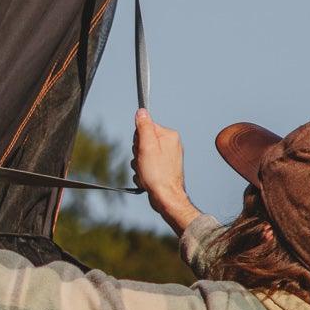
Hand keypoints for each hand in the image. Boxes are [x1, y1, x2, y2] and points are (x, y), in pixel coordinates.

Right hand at [131, 109, 198, 234]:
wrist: (166, 198)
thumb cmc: (158, 174)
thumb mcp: (147, 147)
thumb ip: (144, 127)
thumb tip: (141, 111)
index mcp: (169, 135)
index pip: (145, 127)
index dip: (139, 140)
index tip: (142, 150)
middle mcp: (171, 144)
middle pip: (144, 141)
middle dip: (139, 153)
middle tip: (144, 163)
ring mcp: (168, 157)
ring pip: (143, 154)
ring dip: (140, 164)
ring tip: (146, 173)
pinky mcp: (164, 168)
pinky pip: (147, 165)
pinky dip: (144, 172)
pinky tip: (148, 178)